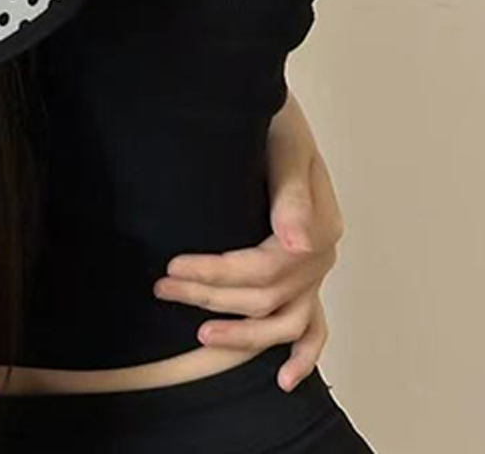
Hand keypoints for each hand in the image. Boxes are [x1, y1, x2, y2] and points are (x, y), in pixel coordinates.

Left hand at [150, 90, 344, 391]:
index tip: (174, 266)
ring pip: (284, 320)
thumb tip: (297, 244)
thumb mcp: (284, 142)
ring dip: (243, 333)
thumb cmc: (275, 119)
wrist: (273, 105)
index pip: (264, 267)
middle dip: (212, 296)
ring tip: (199, 335)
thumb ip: (291, 193)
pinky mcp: (307, 275)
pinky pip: (314, 326)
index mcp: (319, 225)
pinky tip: (282, 378)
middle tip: (163, 287)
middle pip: (266, 295)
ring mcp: (316, 269)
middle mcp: (321, 254)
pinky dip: (304, 355)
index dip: (217, 272)